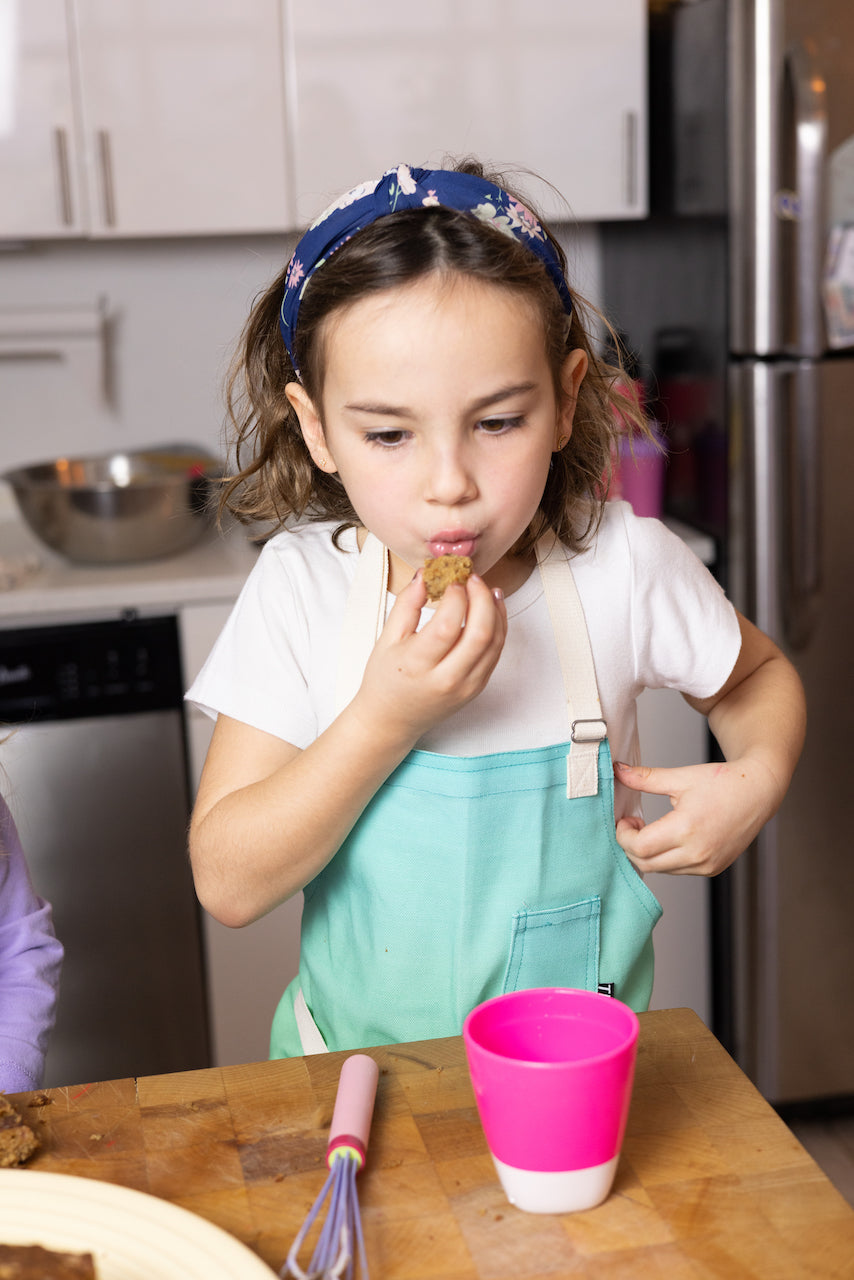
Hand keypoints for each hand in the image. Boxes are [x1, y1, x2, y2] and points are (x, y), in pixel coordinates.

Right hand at [352, 570, 507, 745]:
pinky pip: (495, 654)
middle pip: (480, 634)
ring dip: (495, 611)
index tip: (451, 580)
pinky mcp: (477, 688)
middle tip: (473, 579)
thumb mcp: (387, 639)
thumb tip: (425, 574)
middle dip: (482, 598)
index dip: (455, 597)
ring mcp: (465, 687)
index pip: (447, 626)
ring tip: (487, 589)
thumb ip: (406, 605)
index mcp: (417, 665)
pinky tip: (492, 610)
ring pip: (494, 643)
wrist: (392, 719)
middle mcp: (445, 679)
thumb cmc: (385, 679)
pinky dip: (498, 628)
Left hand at [613, 757, 781, 876]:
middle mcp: (697, 852)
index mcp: (686, 828)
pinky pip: (677, 870)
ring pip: (660, 870)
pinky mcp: (712, 869)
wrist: (758, 792)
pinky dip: (666, 859)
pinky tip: (669, 839)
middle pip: (645, 863)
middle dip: (631, 846)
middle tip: (632, 826)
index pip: (639, 847)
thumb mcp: (680, 778)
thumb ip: (646, 778)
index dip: (623, 835)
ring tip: (651, 830)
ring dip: (648, 854)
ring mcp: (706, 864)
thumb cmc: (723, 782)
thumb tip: (619, 771)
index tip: (625, 820)